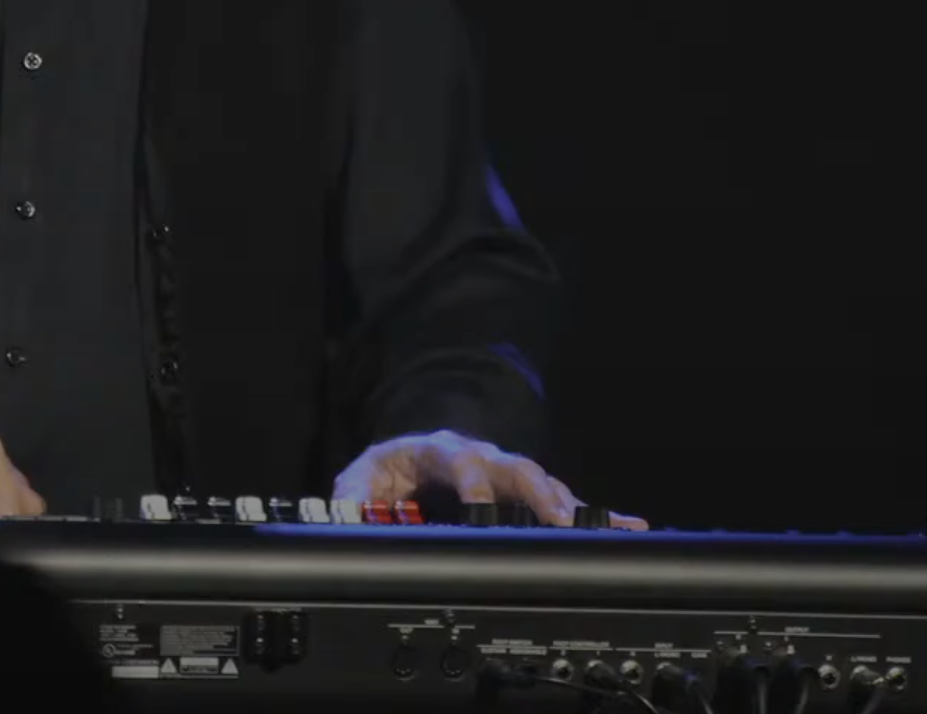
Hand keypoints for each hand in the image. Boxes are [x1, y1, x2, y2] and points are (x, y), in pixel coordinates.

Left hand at [334, 429, 646, 529]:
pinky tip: (629, 526)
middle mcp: (481, 456)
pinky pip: (560, 502)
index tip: (483, 507)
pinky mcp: (523, 493)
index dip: (472, 484)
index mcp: (441, 451)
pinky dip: (593, 515)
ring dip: (577, 505)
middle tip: (562, 517)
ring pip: (547, 483)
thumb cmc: (390, 469)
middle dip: (540, 491)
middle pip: (517, 467)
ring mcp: (506, 472)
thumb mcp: (361, 480)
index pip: (460, 461)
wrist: (408, 454)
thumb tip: (348, 515)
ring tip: (613, 525)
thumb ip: (352, 498)